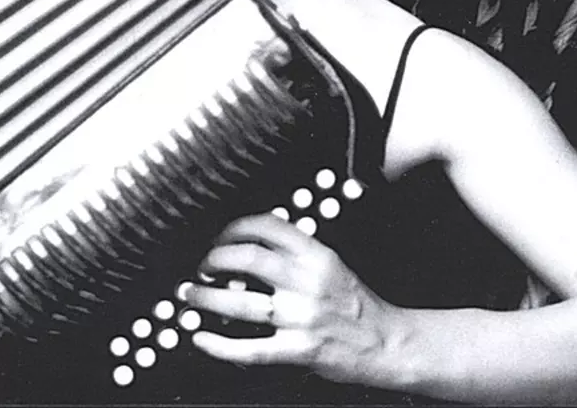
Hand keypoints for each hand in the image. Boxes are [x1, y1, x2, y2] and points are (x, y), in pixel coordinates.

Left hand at [181, 213, 405, 385]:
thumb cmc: (358, 303)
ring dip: (206, 297)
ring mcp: (301, 316)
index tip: (221, 236)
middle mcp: (307, 281)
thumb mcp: (332, 264)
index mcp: (317, 254)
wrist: (386, 341)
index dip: (235, 227)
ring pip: (241, 302)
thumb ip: (298, 253)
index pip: (268, 226)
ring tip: (190, 295)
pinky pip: (249, 349)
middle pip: (247, 259)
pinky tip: (202, 338)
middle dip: (214, 259)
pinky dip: (218, 345)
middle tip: (202, 266)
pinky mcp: (298, 349)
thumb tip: (253, 245)